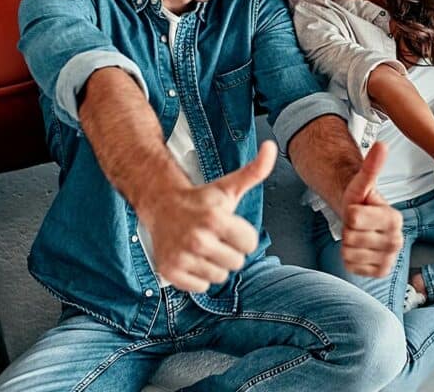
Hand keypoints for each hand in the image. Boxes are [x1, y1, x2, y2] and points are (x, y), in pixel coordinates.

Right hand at [141, 141, 276, 292]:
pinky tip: (191, 257)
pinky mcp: (170, 272)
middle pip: (237, 263)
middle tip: (214, 237)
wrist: (162, 206)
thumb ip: (255, 170)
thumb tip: (271, 146)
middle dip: (230, 251)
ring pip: (219, 277)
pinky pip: (201, 287)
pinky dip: (198, 276)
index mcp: (215, 219)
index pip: (250, 244)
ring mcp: (182, 256)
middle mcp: (197, 239)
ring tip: (202, 247)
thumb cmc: (202, 199)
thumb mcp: (230, 186)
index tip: (229, 226)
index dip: (243, 235)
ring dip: (214, 264)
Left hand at [340, 142, 403, 276]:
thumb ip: (372, 165)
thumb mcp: (362, 182)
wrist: (364, 223)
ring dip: (348, 244)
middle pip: (350, 237)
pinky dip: (349, 258)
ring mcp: (389, 258)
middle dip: (349, 229)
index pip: (354, 218)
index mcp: (394, 219)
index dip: (350, 213)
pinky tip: (359, 249)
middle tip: (357, 225)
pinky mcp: (380, 272)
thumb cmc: (362, 202)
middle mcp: (397, 241)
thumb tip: (382, 145)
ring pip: (350, 252)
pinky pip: (351, 266)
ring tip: (358, 235)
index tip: (359, 210)